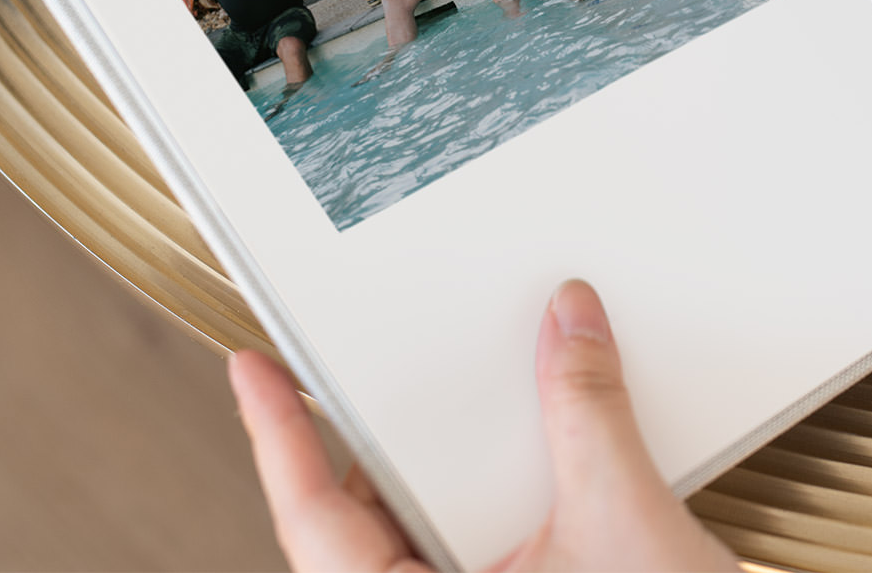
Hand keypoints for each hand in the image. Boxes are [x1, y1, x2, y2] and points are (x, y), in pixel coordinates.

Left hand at [229, 281, 737, 572]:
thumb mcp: (620, 520)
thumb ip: (586, 412)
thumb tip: (569, 323)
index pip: (313, 519)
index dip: (276, 438)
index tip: (252, 372)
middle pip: (361, 528)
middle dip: (370, 448)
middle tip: (358, 377)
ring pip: (416, 547)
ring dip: (434, 482)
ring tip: (446, 418)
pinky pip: (466, 558)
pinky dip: (482, 508)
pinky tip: (515, 469)